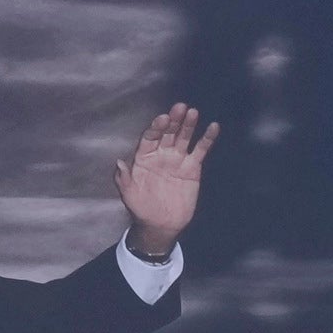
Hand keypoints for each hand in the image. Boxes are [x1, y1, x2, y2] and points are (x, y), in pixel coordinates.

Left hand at [116, 103, 216, 256]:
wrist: (160, 224)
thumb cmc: (141, 208)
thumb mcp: (128, 194)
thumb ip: (124, 178)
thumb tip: (119, 162)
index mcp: (144, 156)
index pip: (150, 137)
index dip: (156, 127)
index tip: (162, 119)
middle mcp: (161, 153)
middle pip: (168, 133)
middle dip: (173, 120)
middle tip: (180, 108)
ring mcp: (178, 159)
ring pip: (184, 137)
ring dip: (188, 124)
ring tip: (193, 112)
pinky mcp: (193, 167)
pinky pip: (201, 150)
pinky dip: (207, 138)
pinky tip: (213, 126)